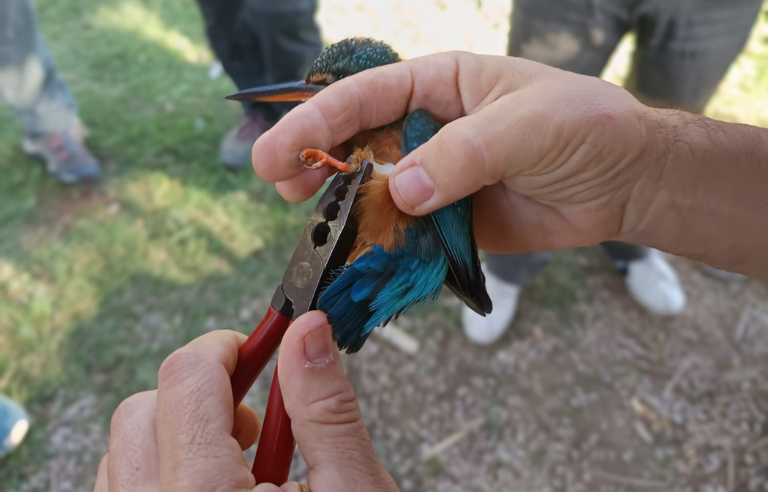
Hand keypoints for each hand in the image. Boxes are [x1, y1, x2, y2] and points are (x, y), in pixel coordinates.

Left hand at [95, 311, 399, 491]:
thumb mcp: (355, 490)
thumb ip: (327, 409)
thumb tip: (308, 330)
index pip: (186, 377)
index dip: (226, 348)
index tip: (260, 350)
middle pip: (140, 408)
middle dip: (200, 393)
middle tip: (254, 420)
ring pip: (123, 448)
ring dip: (176, 432)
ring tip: (237, 461)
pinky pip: (123, 485)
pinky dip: (160, 467)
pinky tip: (212, 486)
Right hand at [252, 51, 655, 253]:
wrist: (623, 184)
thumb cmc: (585, 130)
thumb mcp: (527, 128)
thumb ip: (462, 155)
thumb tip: (399, 192)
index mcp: (442, 85)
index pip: (370, 94)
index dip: (320, 118)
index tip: (279, 147)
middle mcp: (430, 127)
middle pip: (359, 139)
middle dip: (315, 156)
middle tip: (278, 182)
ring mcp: (437, 175)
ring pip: (375, 187)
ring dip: (339, 201)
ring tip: (303, 214)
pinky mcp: (449, 218)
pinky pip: (406, 228)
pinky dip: (380, 240)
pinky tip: (353, 250)